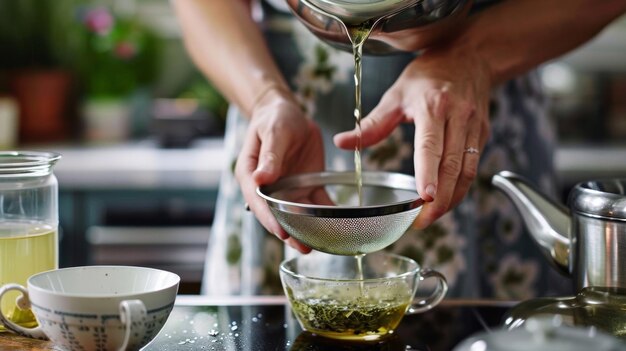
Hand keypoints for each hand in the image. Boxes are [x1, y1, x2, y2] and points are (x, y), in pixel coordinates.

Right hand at [235, 93, 323, 252]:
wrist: (288, 113)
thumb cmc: (274, 118)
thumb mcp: (274, 131)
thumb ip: (270, 155)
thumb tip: (260, 179)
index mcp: (251, 174)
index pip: (257, 200)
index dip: (269, 218)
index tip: (281, 232)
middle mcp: (268, 187)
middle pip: (276, 214)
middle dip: (289, 233)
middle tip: (303, 247)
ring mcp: (288, 189)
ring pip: (297, 214)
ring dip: (306, 230)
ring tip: (318, 246)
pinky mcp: (306, 187)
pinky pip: (317, 203)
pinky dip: (326, 215)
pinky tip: (337, 226)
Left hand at [334, 44, 490, 227]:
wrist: (469, 57)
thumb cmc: (429, 75)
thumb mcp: (395, 94)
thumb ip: (371, 124)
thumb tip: (342, 143)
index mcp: (434, 106)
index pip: (432, 145)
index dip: (429, 173)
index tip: (426, 197)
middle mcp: (459, 117)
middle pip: (453, 166)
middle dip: (441, 199)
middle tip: (423, 221)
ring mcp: (475, 127)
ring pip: (468, 171)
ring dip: (453, 199)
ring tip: (432, 217)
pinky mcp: (483, 135)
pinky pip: (473, 167)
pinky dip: (461, 188)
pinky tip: (446, 200)